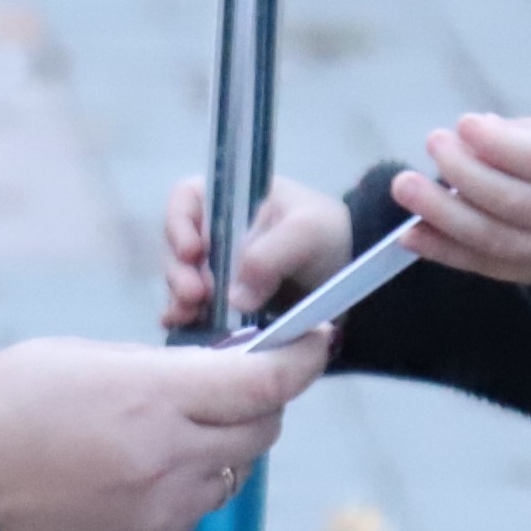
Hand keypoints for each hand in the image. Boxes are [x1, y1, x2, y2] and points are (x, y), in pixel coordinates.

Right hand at [0, 333, 327, 530]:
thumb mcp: (68, 361)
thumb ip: (146, 366)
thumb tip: (200, 374)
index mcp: (150, 398)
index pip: (265, 381)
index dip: (302, 357)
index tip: (315, 338)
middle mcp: (167, 459)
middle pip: (263, 427)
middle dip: (260, 399)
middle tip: (232, 380)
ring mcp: (159, 512)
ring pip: (230, 471)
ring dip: (217, 445)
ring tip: (158, 429)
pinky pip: (189, 509)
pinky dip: (181, 484)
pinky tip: (126, 471)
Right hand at [160, 174, 353, 330]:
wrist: (353, 279)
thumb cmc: (329, 237)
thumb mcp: (308, 231)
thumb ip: (269, 255)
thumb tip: (234, 297)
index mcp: (231, 200)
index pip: (185, 200)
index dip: (178, 224)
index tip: (193, 253)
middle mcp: (216, 233)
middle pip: (177, 247)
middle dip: (179, 272)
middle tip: (195, 296)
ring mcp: (218, 270)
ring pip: (182, 281)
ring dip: (181, 300)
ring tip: (190, 316)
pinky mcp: (223, 303)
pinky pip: (195, 310)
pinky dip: (187, 320)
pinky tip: (187, 330)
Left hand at [390, 112, 530, 285]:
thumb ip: (525, 133)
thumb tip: (474, 136)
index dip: (503, 145)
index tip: (464, 123)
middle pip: (518, 203)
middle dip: (467, 174)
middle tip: (434, 142)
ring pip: (495, 238)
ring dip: (444, 213)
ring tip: (406, 186)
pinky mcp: (527, 273)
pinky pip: (480, 264)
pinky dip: (441, 249)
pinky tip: (408, 233)